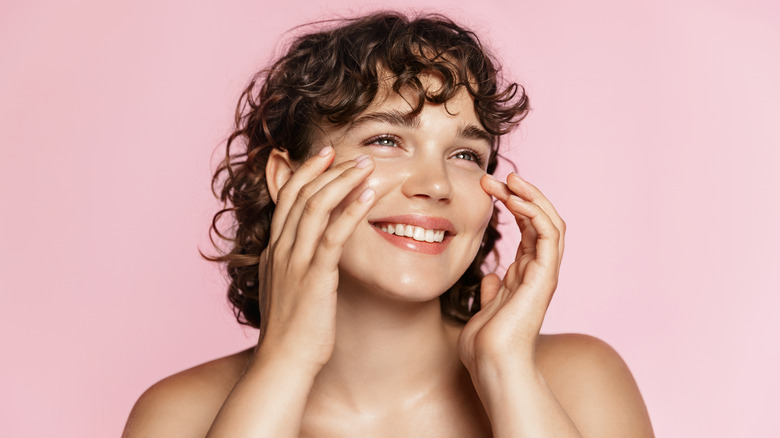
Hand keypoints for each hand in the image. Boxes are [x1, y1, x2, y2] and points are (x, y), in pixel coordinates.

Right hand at [255, 147, 375, 370]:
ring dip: (342, 181)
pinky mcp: (314, 277)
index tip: (326, 155)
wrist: (282, 363)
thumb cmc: (291, 331)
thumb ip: (293, 264)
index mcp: (274, 249)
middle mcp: (281, 249)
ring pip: (315, 206)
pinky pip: (333, 235)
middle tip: (352, 152)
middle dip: (327, 168)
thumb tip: (306, 253)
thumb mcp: (286, 289)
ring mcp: (295, 262)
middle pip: (300, 193)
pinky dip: (351, 211)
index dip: (306, 171)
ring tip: (367, 165)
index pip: (287, 197)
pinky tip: (368, 196)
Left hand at [458, 173, 565, 380]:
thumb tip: (490, 278)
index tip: (489, 187)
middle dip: (520, 195)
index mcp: (524, 276)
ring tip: (509, 180)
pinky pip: (548, 236)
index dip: (512, 204)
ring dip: (531, 197)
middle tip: (496, 178)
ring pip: (550, 223)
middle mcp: (538, 272)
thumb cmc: (485, 346)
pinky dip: (536, 213)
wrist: (492, 366)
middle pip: (540, 221)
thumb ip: (492, 292)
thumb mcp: (484, 310)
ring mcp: (544, 274)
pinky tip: (516, 200)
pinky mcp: (545, 277)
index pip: (528, 229)